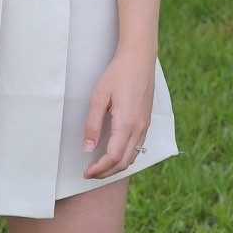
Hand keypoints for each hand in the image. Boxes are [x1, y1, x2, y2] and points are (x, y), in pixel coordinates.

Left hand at [82, 48, 155, 178]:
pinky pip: (138, 147)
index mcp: (126, 123)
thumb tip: (88, 148)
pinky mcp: (146, 121)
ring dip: (116, 167)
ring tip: (100, 167)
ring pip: (133, 157)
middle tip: (90, 174)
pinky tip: (114, 154)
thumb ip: (92, 124)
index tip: (86, 173)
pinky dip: (126, 157)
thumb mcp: (99, 97)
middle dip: (106, 172)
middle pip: (124, 162)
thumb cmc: (118, 74)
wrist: (139, 59)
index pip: (113, 157)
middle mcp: (139, 128)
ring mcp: (145, 125)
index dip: (99, 169)